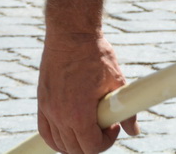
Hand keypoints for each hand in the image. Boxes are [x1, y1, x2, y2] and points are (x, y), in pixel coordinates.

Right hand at [37, 31, 137, 153]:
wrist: (72, 33)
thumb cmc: (96, 54)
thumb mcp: (116, 81)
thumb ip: (126, 110)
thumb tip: (134, 130)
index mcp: (79, 113)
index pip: (91, 147)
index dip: (106, 142)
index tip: (113, 126)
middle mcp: (60, 115)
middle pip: (75, 149)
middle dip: (92, 144)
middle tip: (103, 127)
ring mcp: (48, 109)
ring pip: (59, 143)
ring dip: (75, 142)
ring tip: (89, 127)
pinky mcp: (42, 101)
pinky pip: (45, 131)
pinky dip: (56, 138)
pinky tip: (68, 133)